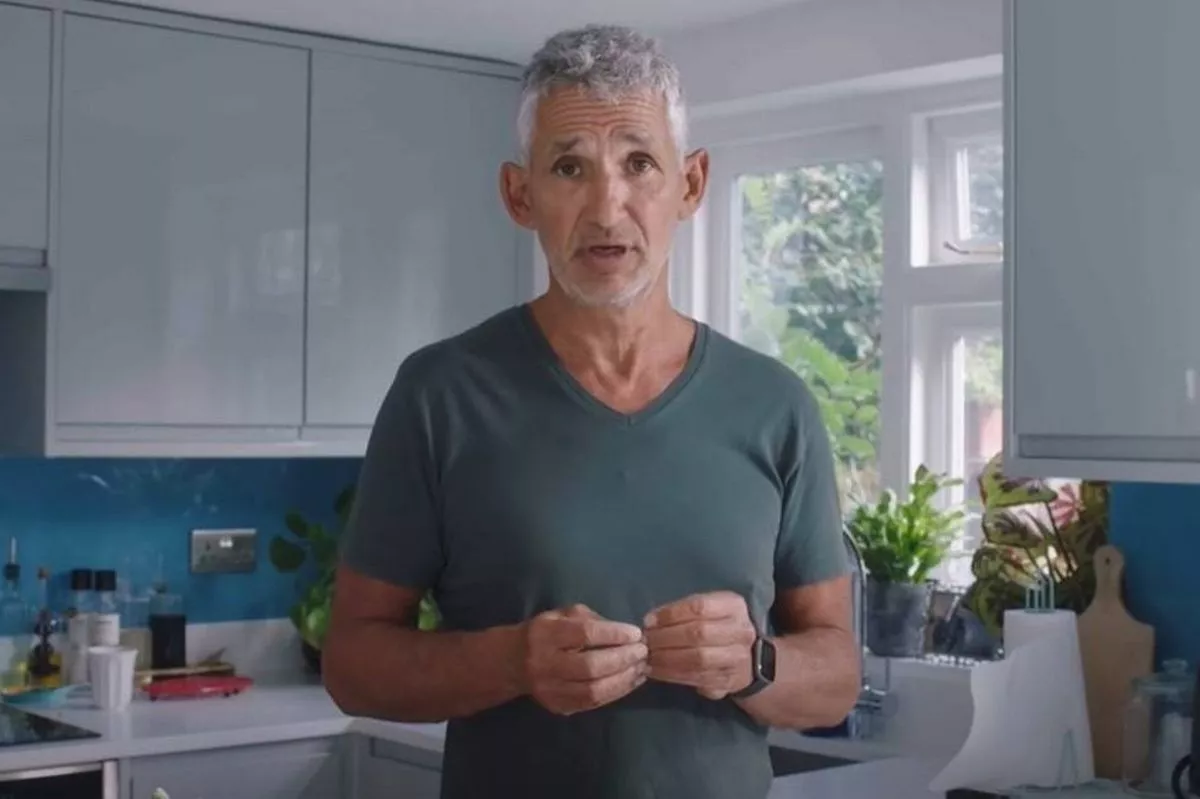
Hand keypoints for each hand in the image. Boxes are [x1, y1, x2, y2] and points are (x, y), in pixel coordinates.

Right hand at [520, 604, 647, 715]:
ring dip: (624, 679)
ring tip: (641, 668)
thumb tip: (625, 632)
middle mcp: (545, 663)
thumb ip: (591, 620)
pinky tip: (630, 681)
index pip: (584, 634)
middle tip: (643, 652)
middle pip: (590, 666)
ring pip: (593, 690)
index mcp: (546, 634)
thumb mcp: (564, 615)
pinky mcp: (557, 706)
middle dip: (622, 659)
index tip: (636, 633)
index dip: (613, 634)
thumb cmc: (546, 632)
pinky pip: (592, 703)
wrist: (514, 662)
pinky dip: (616, 692)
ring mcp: (550, 689)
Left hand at [643, 591, 757, 699]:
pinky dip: (672, 675)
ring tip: (648, 657)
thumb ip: (682, 611)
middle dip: (666, 637)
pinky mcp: (728, 681)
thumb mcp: (709, 609)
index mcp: (734, 607)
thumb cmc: (719, 626)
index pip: (700, 607)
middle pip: (699, 633)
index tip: (649, 621)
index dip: (671, 614)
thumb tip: (651, 621)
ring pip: (698, 659)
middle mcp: (741, 632)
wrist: (749, 657)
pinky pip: (697, 678)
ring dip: (666, 659)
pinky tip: (656, 671)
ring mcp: (737, 659)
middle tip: (645, 642)